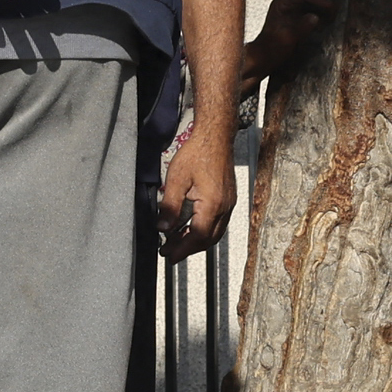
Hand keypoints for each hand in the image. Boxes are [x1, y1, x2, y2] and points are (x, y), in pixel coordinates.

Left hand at [156, 121, 235, 249]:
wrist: (215, 137)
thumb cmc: (197, 152)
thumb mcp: (176, 179)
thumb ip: (169, 206)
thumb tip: (162, 228)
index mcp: (212, 203)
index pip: (197, 236)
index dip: (182, 249)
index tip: (168, 255)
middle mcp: (225, 207)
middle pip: (207, 239)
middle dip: (187, 249)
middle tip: (169, 253)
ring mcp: (229, 204)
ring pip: (214, 233)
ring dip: (196, 241)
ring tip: (176, 243)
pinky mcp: (228, 199)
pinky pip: (218, 223)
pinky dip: (204, 231)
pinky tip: (190, 228)